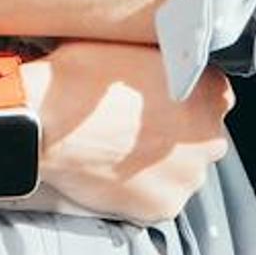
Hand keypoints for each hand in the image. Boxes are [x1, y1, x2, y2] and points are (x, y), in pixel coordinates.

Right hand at [20, 41, 231, 223]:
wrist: (45, 122)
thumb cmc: (80, 81)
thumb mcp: (135, 49)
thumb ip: (166, 65)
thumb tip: (163, 70)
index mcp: (210, 91)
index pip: (211, 99)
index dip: (181, 104)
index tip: (160, 108)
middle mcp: (209, 135)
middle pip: (201, 138)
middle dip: (175, 137)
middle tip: (136, 133)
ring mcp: (188, 174)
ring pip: (182, 171)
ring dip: (161, 167)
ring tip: (121, 154)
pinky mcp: (164, 205)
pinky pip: (160, 200)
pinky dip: (142, 193)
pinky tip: (116, 175)